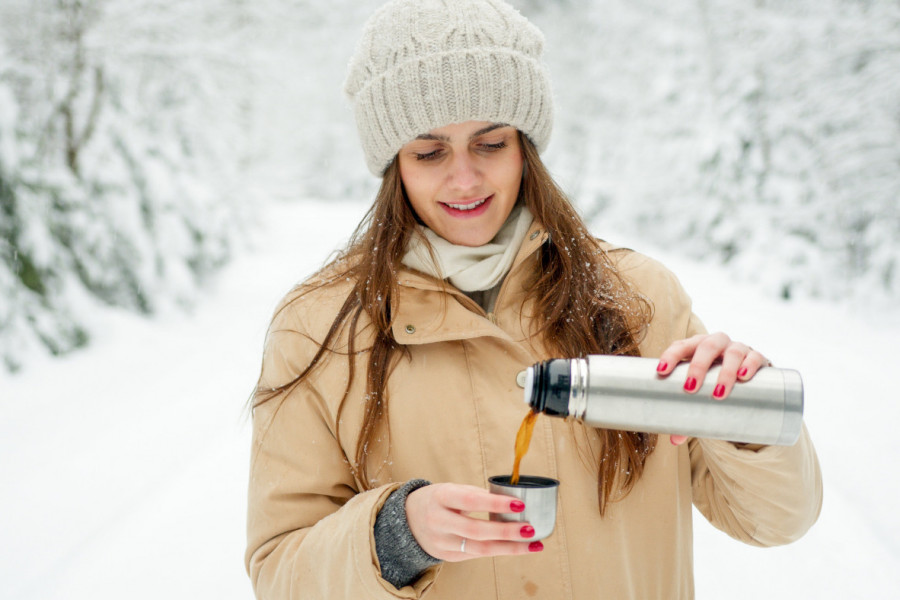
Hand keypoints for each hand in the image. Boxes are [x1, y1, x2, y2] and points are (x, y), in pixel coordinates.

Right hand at [405, 483, 542, 560]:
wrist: (407, 519)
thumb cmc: (438, 500)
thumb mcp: (451, 490)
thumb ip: (476, 496)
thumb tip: (511, 503)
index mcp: (441, 497)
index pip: (470, 500)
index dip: (495, 503)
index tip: (519, 505)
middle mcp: (438, 521)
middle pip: (476, 530)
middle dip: (506, 531)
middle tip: (531, 529)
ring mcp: (441, 542)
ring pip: (479, 549)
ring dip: (509, 547)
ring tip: (533, 544)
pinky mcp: (447, 556)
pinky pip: (476, 554)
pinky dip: (498, 550)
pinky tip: (516, 547)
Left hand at [655, 332, 770, 445]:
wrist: (749, 379)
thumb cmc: (715, 383)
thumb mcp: (702, 393)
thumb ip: (688, 414)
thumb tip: (674, 440)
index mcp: (696, 347)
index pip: (681, 346)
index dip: (670, 356)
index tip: (661, 372)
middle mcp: (717, 343)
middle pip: (706, 346)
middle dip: (697, 366)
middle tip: (690, 388)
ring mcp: (738, 348)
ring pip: (731, 353)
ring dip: (725, 372)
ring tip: (719, 393)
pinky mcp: (757, 358)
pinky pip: (754, 357)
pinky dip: (749, 365)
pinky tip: (744, 377)